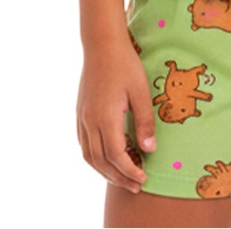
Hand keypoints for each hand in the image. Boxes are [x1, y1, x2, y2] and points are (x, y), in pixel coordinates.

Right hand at [76, 43, 156, 193]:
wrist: (102, 44)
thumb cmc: (125, 64)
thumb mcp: (140, 91)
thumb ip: (145, 121)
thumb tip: (150, 149)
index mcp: (105, 117)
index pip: (115, 155)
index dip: (129, 171)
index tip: (143, 179)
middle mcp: (90, 121)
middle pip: (101, 161)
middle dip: (118, 177)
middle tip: (136, 186)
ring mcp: (82, 117)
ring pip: (89, 155)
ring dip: (105, 170)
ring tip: (122, 176)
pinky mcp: (80, 112)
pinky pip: (84, 143)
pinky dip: (95, 157)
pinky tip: (107, 157)